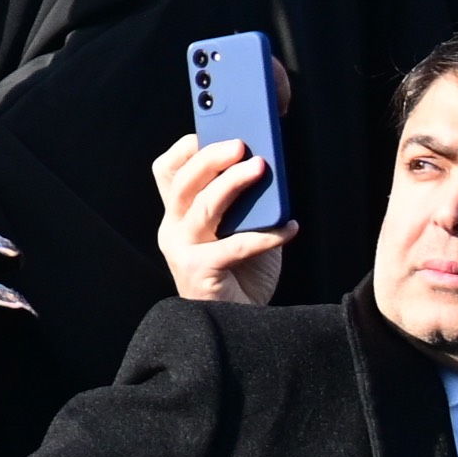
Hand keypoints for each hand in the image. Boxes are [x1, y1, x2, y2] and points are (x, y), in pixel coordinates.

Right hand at [153, 135, 284, 307]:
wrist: (240, 325)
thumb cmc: (242, 274)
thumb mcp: (242, 230)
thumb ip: (247, 205)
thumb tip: (268, 170)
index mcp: (179, 216)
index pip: (167, 173)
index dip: (184, 151)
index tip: (209, 132)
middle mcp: (174, 229)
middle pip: (182, 184)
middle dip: (209, 159)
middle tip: (240, 144)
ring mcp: (182, 251)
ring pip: (201, 207)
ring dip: (232, 184)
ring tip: (260, 168)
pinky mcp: (198, 271)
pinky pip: (234, 246)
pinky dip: (266, 235)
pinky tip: (290, 227)